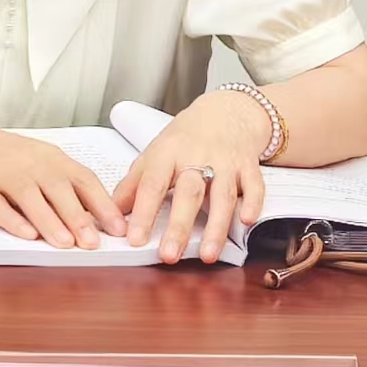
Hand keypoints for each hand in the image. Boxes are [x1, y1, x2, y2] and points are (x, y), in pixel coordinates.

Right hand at [0, 106, 126, 248]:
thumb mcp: (34, 160)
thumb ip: (60, 184)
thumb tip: (94, 216)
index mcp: (48, 158)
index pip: (83, 180)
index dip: (103, 204)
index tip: (120, 226)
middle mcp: (29, 163)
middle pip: (60, 190)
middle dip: (80, 217)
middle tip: (95, 242)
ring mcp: (1, 174)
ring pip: (31, 198)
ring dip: (51, 221)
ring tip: (66, 244)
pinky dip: (12, 220)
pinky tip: (25, 234)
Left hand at [112, 91, 269, 263]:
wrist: (226, 111)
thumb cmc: (186, 137)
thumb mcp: (154, 154)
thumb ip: (134, 184)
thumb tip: (112, 214)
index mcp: (168, 153)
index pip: (152, 184)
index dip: (143, 212)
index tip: (135, 238)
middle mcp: (197, 156)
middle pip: (188, 192)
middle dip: (179, 226)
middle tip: (169, 255)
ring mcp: (226, 161)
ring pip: (222, 195)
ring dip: (216, 227)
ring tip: (208, 255)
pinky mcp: (248, 166)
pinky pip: (254, 185)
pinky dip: (252, 203)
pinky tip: (246, 221)